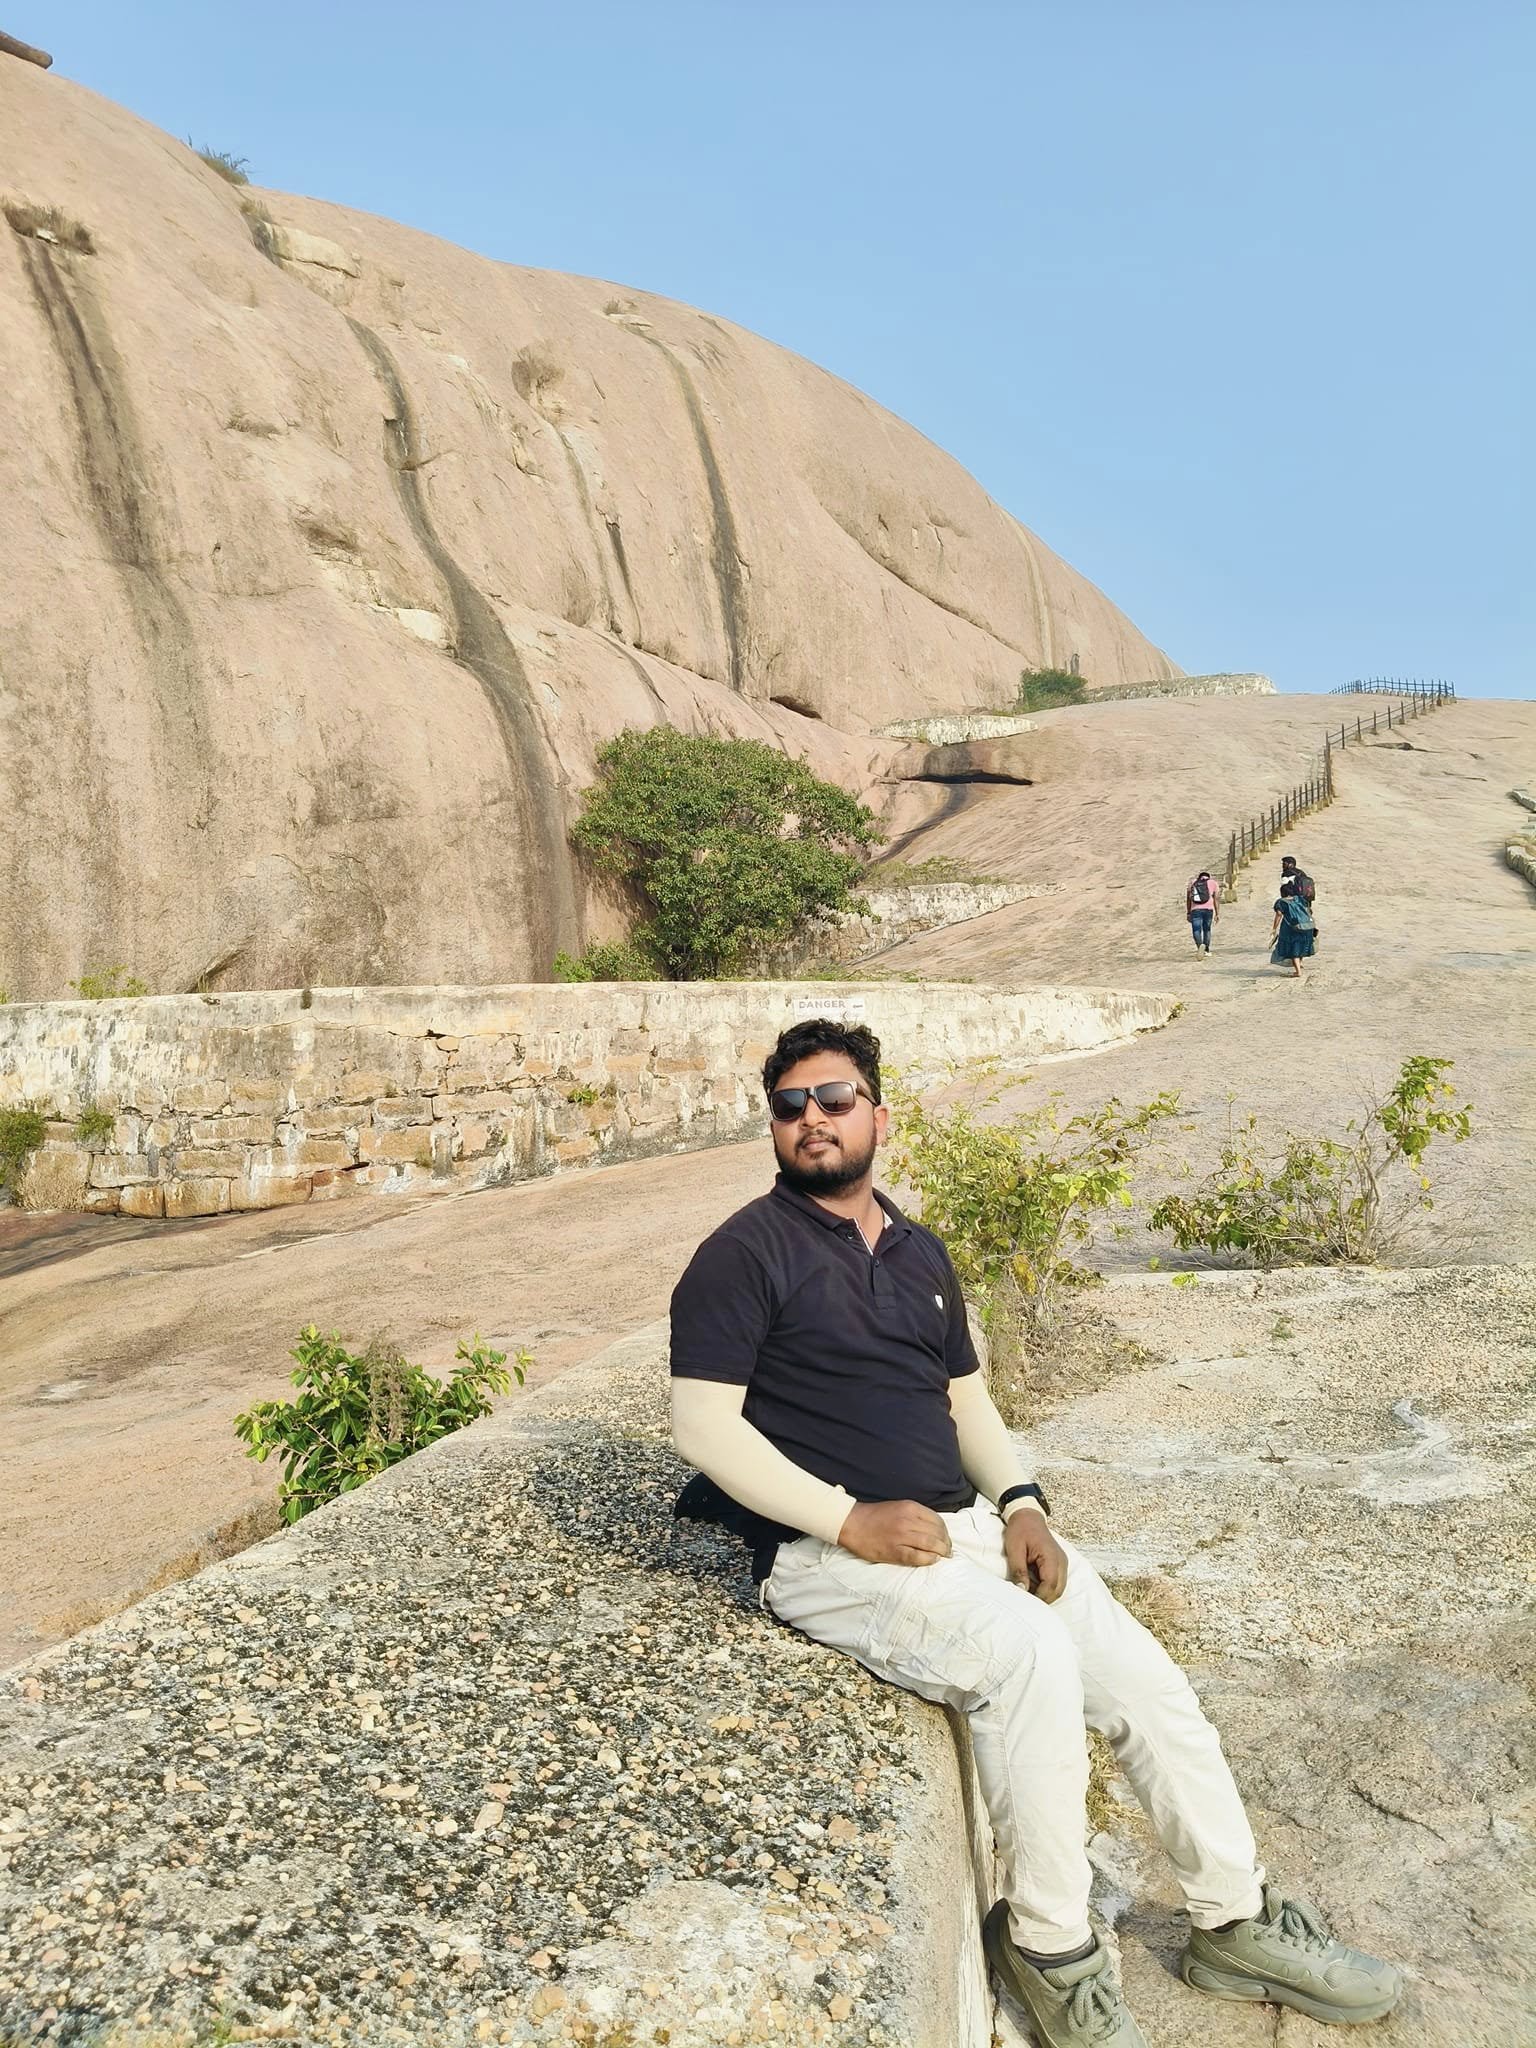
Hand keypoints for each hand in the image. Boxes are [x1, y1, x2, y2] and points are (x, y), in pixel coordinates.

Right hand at [838, 1499, 952, 1566]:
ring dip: (941, 1551)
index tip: (946, 1538)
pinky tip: (932, 1560)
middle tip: (948, 1550)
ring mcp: (902, 1536)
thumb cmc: (875, 1516)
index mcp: (910, 1507)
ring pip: (931, 1544)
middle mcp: (908, 1521)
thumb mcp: (898, 1507)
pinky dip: (929, 1559)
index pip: (937, 1520)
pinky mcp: (895, 1551)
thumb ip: (915, 1515)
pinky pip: (918, 1557)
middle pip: (936, 1533)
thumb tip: (934, 1528)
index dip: (945, 1531)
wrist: (852, 1524)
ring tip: (944, 1556)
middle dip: (946, 1543)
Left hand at [1004, 1505, 1067, 1601]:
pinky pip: (1056, 1581)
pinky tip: (1033, 1584)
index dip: (1039, 1597)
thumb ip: (1019, 1571)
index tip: (1025, 1602)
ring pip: (1059, 1588)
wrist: (1027, 1515)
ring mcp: (1062, 1562)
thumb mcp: (1015, 1549)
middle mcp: (1061, 1561)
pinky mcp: (1058, 1563)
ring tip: (1028, 1591)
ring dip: (1045, 1593)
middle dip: (1043, 1598)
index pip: (1050, 1585)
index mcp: (1051, 1556)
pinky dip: (1046, 1587)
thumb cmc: (1021, 1529)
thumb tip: (1022, 1590)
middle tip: (1026, 1601)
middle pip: (1058, 1590)